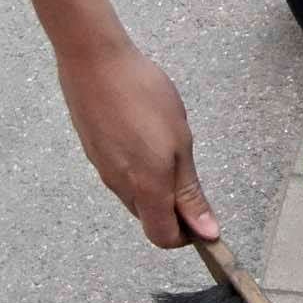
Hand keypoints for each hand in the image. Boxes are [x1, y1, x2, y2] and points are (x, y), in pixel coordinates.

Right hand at [59, 37, 217, 248]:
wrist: (96, 65)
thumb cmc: (144, 97)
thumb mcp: (179, 143)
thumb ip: (189, 191)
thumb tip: (206, 231)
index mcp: (145, 188)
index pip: (163, 237)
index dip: (186, 235)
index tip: (204, 217)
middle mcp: (120, 187)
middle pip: (150, 217)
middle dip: (174, 208)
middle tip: (191, 171)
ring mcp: (104, 170)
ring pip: (136, 196)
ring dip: (158, 186)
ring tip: (170, 145)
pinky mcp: (96, 153)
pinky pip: (123, 176)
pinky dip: (141, 169)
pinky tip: (148, 135)